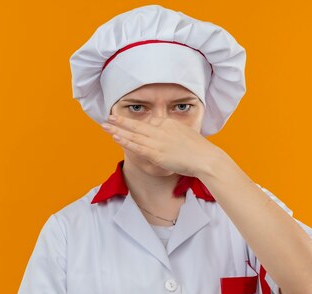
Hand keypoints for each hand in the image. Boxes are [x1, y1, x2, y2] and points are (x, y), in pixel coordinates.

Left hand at [101, 114, 224, 177]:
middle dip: (121, 121)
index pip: (150, 123)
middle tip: (108, 117)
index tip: (126, 123)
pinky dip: (125, 141)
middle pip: (137, 125)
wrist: (206, 158)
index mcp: (169, 124)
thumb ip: (175, 136)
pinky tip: (115, 137)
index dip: (136, 124)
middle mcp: (161, 130)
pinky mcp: (156, 153)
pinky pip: (136, 146)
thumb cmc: (200, 151)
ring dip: (118, 130)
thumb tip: (170, 141)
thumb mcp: (187, 136)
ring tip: (105, 126)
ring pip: (133, 134)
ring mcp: (158, 141)